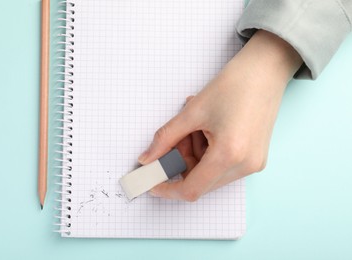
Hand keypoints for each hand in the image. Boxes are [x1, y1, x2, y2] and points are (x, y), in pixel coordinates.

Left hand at [138, 30, 302, 200]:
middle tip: (175, 139)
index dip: (167, 189)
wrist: (265, 71)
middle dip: (181, 163)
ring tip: (196, 126)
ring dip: (194, 155)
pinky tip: (207, 130)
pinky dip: (207, 153)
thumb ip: (165, 139)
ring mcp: (252, 164)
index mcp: (229, 155)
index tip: (152, 182)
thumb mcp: (192, 112)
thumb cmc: (234, 85)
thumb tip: (147, 159)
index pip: (191, 189)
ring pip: (209, 174)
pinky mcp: (255, 159)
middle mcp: (245, 166)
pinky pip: (222, 166)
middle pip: (200, 181)